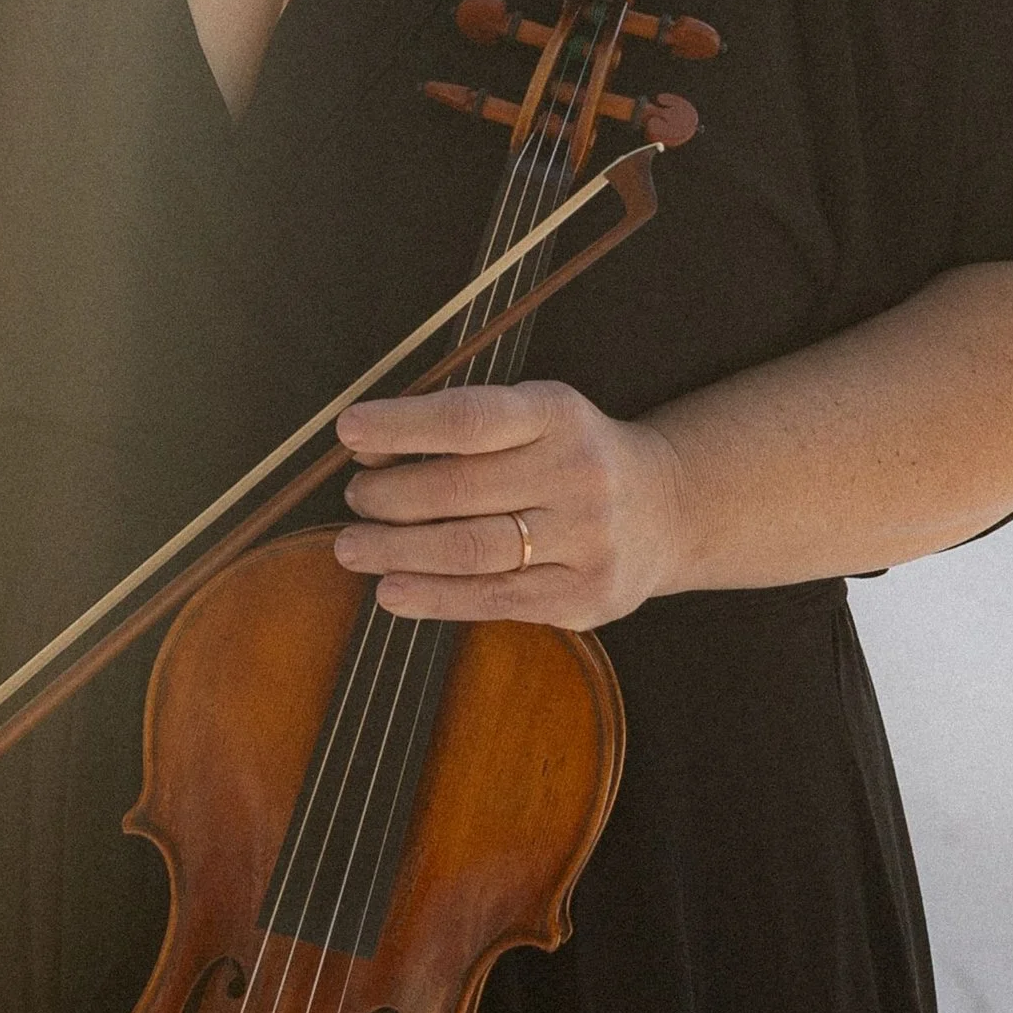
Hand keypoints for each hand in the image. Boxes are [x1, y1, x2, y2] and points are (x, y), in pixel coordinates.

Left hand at [333, 379, 688, 629]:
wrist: (665, 509)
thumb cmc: (568, 456)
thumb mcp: (532, 417)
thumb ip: (460, 429)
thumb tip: (369, 453)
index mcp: (557, 413)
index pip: (469, 419)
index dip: (402, 425)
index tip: (348, 431)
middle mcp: (577, 473)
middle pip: (459, 490)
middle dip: (388, 497)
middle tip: (354, 500)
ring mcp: (585, 539)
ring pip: (470, 550)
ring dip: (397, 551)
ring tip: (353, 548)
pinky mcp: (583, 596)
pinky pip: (493, 599)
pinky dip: (433, 597)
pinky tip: (392, 591)